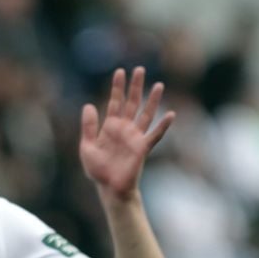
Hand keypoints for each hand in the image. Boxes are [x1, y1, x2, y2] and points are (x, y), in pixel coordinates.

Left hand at [80, 66, 173, 200]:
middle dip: (135, 87)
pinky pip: (155, 135)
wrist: (109, 187)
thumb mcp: (87, 147)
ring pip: (146, 114)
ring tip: (159, 85)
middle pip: (132, 103)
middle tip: (139, 69)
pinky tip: (171, 114)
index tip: (120, 71)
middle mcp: (125, 128)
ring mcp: (135, 137)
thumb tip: (88, 105)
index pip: (115, 102)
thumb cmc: (98, 169)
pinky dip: (163, 125)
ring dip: (152, 100)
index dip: (117, 88)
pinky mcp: (142, 148)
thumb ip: (88, 127)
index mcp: (110, 127)